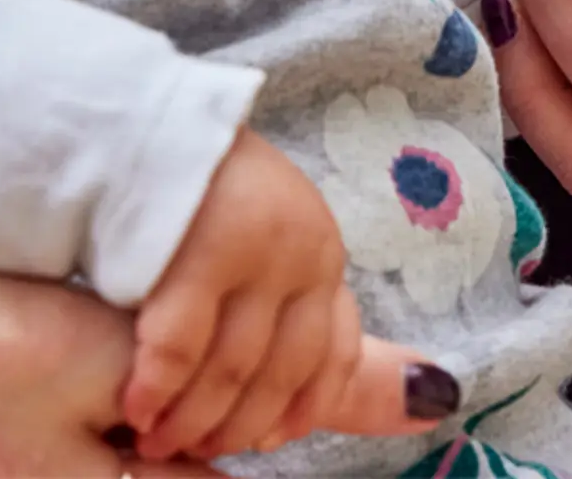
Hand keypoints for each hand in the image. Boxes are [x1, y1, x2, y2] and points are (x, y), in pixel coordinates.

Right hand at [125, 129, 375, 463]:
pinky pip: (179, 345)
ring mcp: (260, 250)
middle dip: (236, 424)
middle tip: (193, 455)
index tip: (260, 443)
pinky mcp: (203, 247)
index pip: (332, 358)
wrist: (135, 125)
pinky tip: (135, 410)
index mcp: (325, 257)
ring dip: (195, 418)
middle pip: (283, 372)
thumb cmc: (200, 199)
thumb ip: (335, 342)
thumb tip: (436, 399)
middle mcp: (307, 253)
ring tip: (157, 443)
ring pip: (234, 367)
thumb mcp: (279, 268)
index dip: (297, 410)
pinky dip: (157, 388)